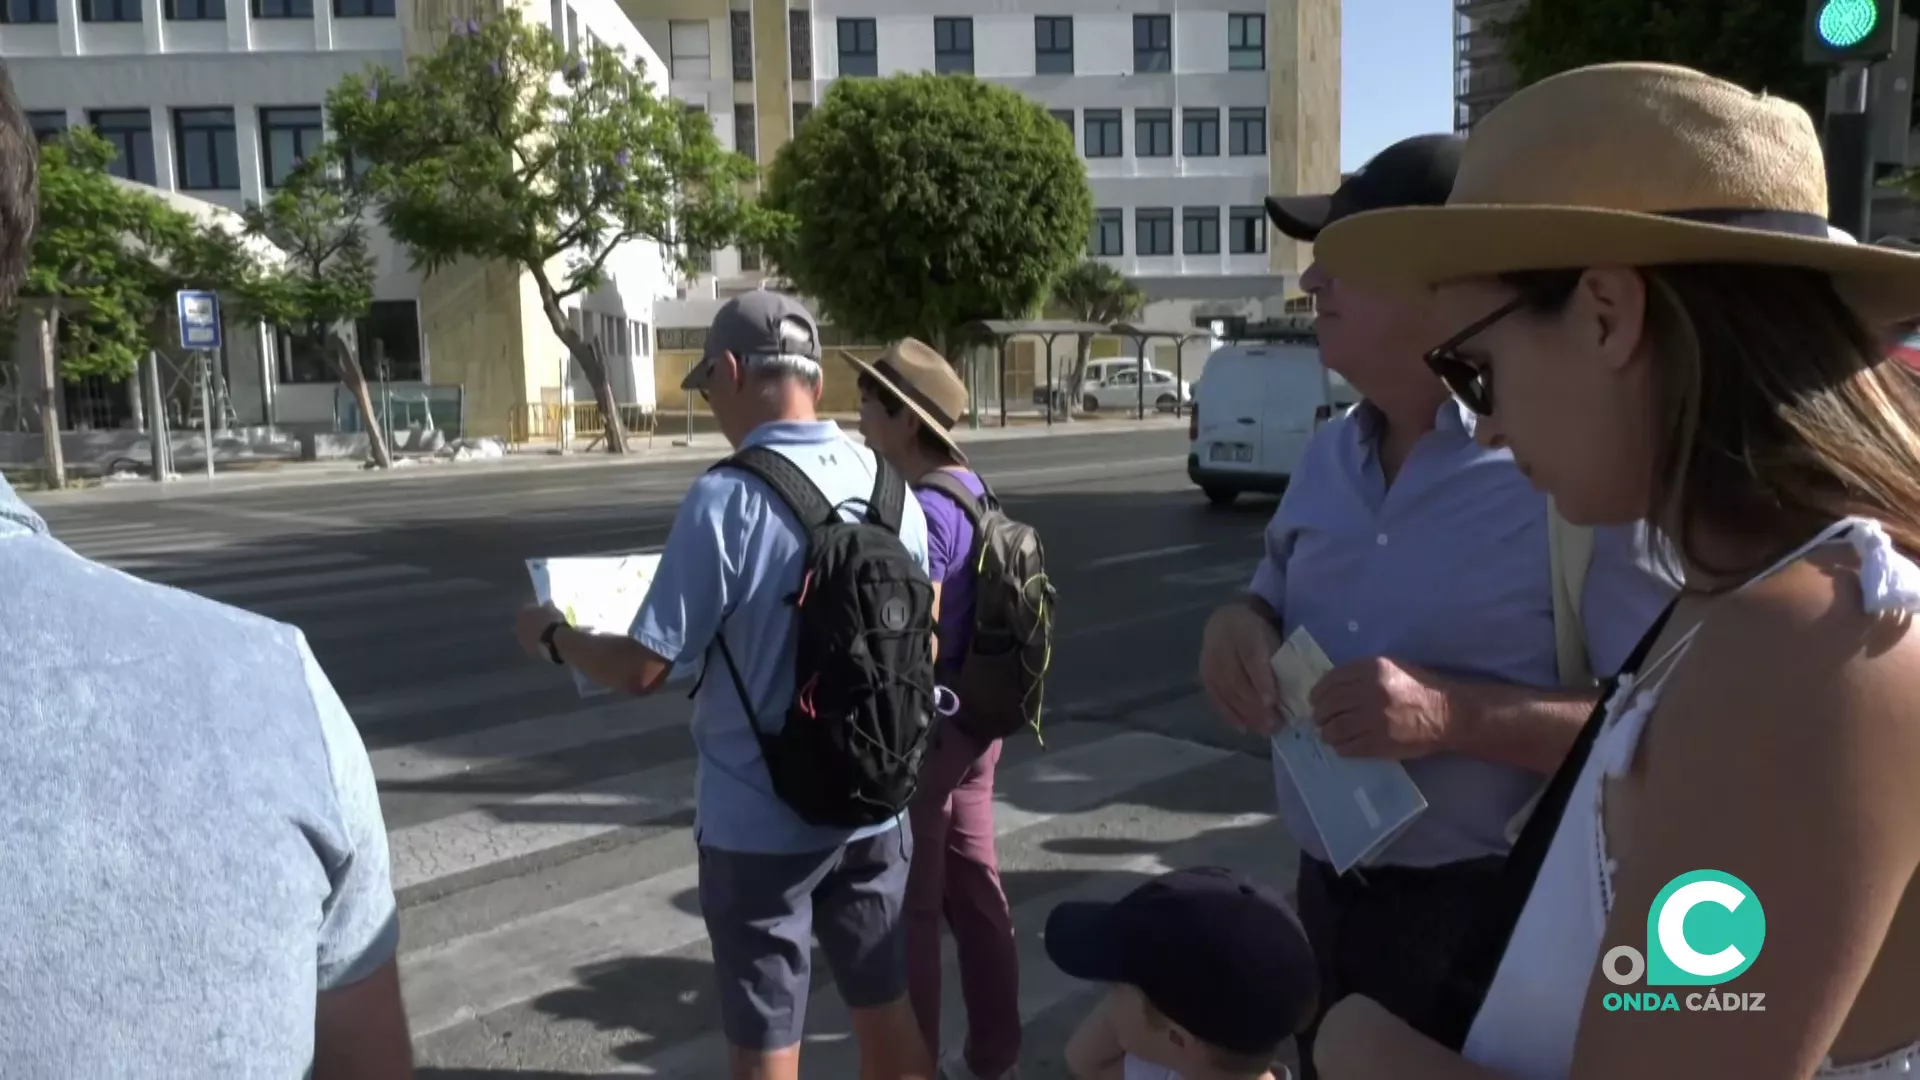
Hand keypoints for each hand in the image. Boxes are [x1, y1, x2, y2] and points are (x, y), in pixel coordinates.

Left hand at [516, 602, 567, 660]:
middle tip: (545, 625)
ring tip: (547, 636)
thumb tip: (547, 603)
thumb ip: (547, 605)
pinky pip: (533, 645)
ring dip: (534, 635)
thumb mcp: (552, 609)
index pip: (528, 609)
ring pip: (528, 635)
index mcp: (523, 612)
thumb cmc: (552, 620)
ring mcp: (521, 639)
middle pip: (525, 623)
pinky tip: (547, 644)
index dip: (536, 611)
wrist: (554, 640)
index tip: (545, 613)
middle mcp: (518, 625)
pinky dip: (538, 644)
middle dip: (533, 624)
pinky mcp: (527, 650)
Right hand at [1200, 600, 1284, 733]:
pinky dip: (1230, 715)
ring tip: (1264, 730)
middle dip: (1256, 706)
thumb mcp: (1271, 639)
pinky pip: (1216, 698)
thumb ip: (1277, 662)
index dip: (1261, 681)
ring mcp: (1211, 664)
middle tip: (1274, 725)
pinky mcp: (1205, 677)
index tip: (1272, 702)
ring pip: (1227, 692)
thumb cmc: (1256, 634)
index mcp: (1246, 633)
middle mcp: (1224, 648)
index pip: (1253, 659)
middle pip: (1238, 681)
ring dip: (1245, 714)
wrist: (1225, 623)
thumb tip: (1290, 694)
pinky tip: (1244, 728)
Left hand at [1309, 657, 1451, 759]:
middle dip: (1320, 714)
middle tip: (1321, 719)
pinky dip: (1340, 747)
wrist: (1448, 714)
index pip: (1331, 680)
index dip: (1318, 692)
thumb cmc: (1420, 688)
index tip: (1315, 699)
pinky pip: (1347, 747)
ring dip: (1327, 733)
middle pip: (1328, 705)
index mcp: (1372, 669)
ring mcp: (1373, 719)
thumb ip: (1362, 674)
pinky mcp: (1378, 743)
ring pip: (1333, 729)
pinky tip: (1344, 745)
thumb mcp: (1391, 668)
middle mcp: (1369, 692)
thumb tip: (1331, 686)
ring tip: (1330, 734)